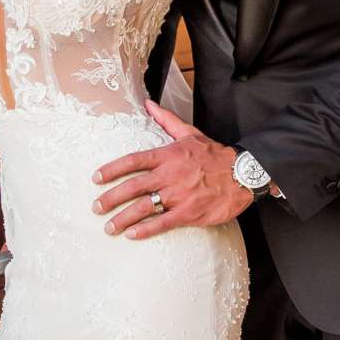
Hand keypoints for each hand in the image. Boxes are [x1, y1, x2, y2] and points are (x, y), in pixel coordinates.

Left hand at [93, 99, 253, 236]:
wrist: (244, 174)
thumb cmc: (216, 155)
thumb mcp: (190, 133)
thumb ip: (166, 120)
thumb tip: (148, 104)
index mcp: (168, 155)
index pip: (133, 161)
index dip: (111, 169)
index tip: (96, 178)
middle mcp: (170, 175)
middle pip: (133, 186)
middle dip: (111, 198)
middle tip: (95, 207)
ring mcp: (179, 195)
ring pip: (144, 207)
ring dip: (123, 218)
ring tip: (109, 227)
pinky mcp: (190, 213)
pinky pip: (163, 223)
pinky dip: (146, 230)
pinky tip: (132, 235)